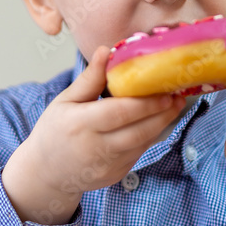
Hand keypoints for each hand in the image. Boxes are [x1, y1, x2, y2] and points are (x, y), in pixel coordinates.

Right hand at [1, 45, 185, 223]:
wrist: (46, 173)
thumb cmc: (55, 131)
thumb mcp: (65, 101)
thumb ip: (89, 79)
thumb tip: (106, 50)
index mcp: (79, 125)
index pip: (118, 113)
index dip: (145, 103)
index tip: (164, 92)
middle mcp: (94, 148)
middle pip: (136, 131)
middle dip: (162, 114)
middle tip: (178, 97)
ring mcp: (107, 165)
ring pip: (142, 143)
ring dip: (161, 124)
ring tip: (174, 106)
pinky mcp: (116, 175)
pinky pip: (139, 153)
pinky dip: (151, 136)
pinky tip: (158, 121)